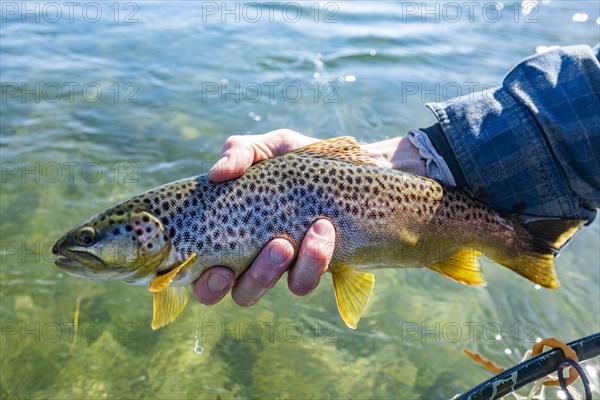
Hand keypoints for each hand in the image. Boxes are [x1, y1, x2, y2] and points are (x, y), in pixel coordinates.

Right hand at [192, 129, 419, 306]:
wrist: (354, 166)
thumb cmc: (302, 158)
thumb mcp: (270, 146)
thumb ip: (240, 152)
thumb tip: (217, 173)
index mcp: (231, 231)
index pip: (201, 269)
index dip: (200, 281)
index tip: (218, 266)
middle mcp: (251, 256)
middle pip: (234, 292)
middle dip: (247, 279)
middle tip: (267, 249)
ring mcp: (283, 267)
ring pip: (264, 292)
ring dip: (273, 270)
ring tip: (288, 240)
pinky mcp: (313, 271)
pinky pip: (301, 283)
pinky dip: (311, 260)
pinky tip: (322, 230)